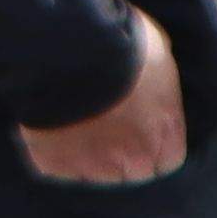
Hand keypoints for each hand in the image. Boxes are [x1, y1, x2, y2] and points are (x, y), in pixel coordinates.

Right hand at [23, 14, 189, 187]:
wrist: (69, 47)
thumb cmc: (123, 44)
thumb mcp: (160, 59)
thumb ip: (161, 89)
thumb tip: (156, 88)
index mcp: (165, 138)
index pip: (166, 162)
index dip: (151, 146)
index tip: (137, 131)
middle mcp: (133, 160)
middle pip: (131, 172)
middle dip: (120, 153)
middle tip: (102, 124)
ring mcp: (92, 166)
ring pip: (93, 173)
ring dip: (86, 155)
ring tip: (75, 123)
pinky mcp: (53, 164)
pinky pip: (55, 165)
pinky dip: (53, 150)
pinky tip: (51, 126)